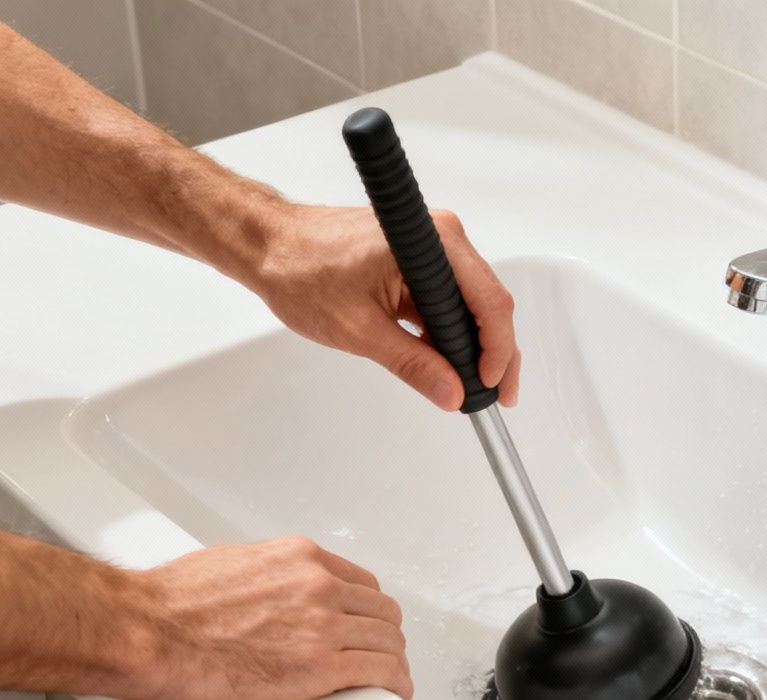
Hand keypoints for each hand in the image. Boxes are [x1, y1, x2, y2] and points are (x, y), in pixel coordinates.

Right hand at [120, 537, 411, 699]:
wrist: (142, 631)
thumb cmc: (166, 605)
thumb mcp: (229, 568)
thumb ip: (265, 580)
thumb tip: (269, 599)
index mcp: (297, 560)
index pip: (359, 583)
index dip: (366, 610)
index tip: (364, 626)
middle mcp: (318, 585)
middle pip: (380, 612)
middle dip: (382, 636)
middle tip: (377, 657)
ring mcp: (324, 625)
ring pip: (387, 642)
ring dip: (391, 662)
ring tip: (387, 681)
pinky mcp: (321, 666)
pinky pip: (380, 673)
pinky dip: (394, 684)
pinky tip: (394, 694)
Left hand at [246, 203, 520, 410]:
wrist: (269, 245)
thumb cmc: (300, 269)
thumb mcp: (359, 330)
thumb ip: (412, 364)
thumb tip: (450, 392)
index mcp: (431, 243)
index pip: (489, 303)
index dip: (497, 350)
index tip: (490, 385)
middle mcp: (440, 237)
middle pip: (488, 303)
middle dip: (492, 353)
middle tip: (492, 395)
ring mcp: (430, 246)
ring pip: (470, 304)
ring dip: (470, 345)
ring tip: (466, 385)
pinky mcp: (418, 258)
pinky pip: (447, 299)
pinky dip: (448, 331)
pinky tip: (444, 360)